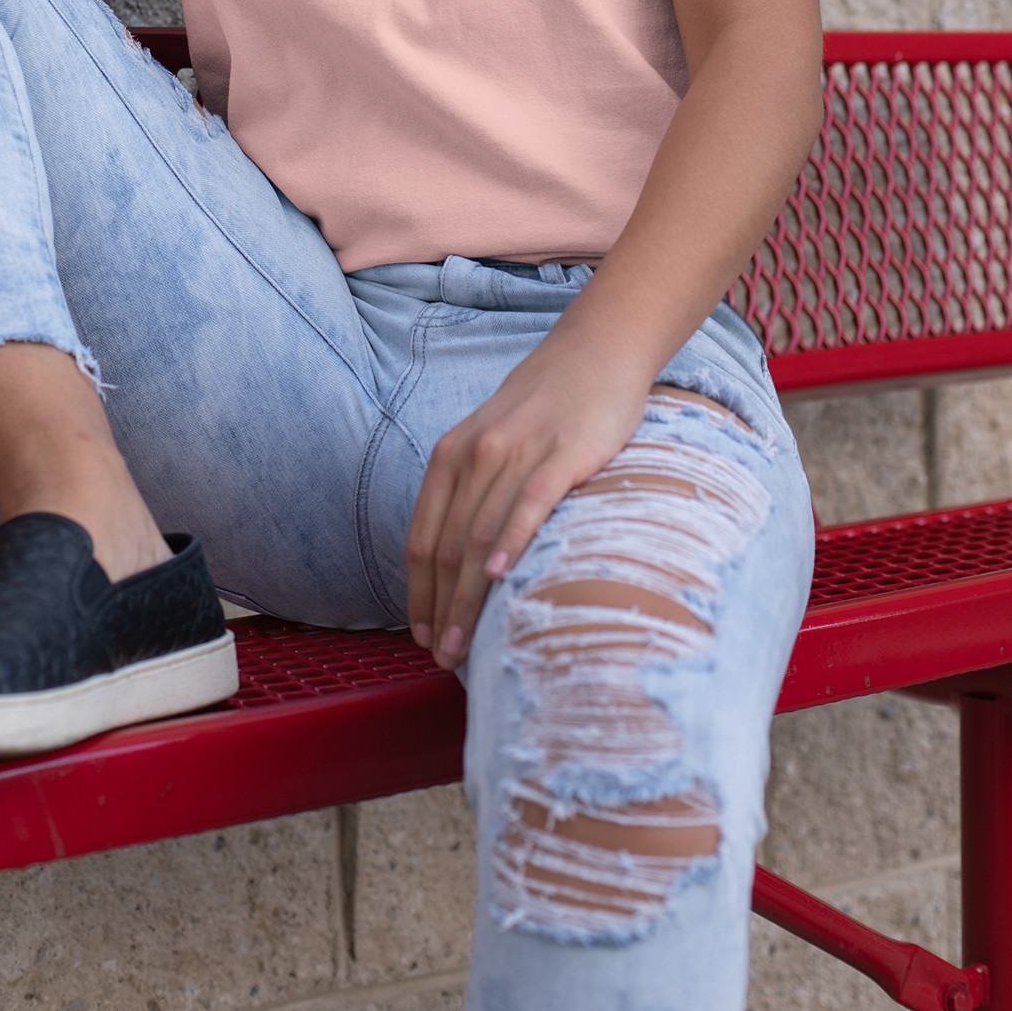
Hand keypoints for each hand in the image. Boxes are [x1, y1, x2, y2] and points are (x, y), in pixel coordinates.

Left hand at [405, 317, 656, 669]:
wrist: (594, 353)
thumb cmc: (543, 408)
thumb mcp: (489, 443)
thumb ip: (470, 493)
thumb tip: (457, 564)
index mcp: (450, 456)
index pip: (421, 538)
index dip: (417, 592)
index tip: (422, 636)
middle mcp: (475, 454)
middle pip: (446, 547)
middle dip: (440, 608)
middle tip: (442, 657)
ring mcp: (518, 453)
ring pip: (481, 537)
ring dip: (467, 597)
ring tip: (465, 644)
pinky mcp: (563, 454)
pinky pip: (529, 504)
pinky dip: (510, 543)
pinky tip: (499, 578)